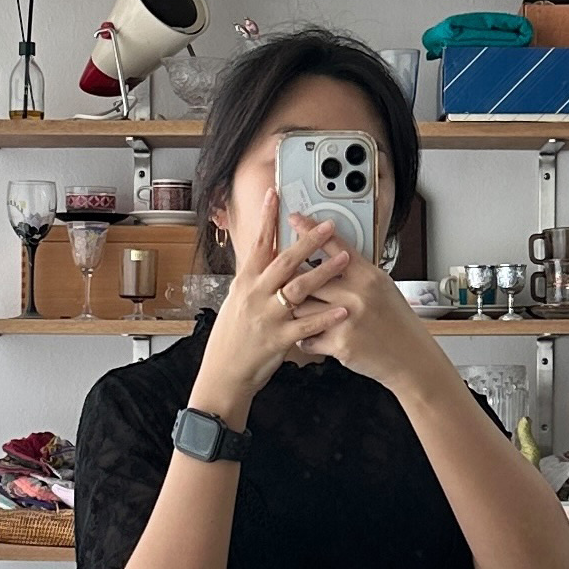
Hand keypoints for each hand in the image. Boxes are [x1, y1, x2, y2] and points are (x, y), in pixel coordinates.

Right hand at [193, 190, 348, 416]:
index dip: (266, 218)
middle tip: (329, 225)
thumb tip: (264, 256)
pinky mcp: (279, 339)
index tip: (275, 195)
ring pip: (299, 288)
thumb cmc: (232, 338)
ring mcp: (268, 317)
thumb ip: (254, 279)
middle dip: (309, 241)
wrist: (224, 373)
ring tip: (344, 259)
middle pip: (285, 261)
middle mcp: (256, 295)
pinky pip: (307, 326)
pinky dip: (326, 317)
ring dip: (324, 272)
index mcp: (245, 283)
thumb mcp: (237, 302)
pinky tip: (343, 309)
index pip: (258, 244)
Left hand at [288, 215, 441, 397]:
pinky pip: (308, 338)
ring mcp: (347, 319)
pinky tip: (308, 336)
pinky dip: (305, 338)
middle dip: (294, 280)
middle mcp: (357, 294)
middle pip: (309, 277)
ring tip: (296, 313)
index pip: (334, 245)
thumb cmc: (396, 321)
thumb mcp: (382, 287)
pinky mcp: (340, 344)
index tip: (294, 219)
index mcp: (367, 276)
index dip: (310, 230)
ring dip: (296, 312)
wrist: (410, 356)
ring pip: (303, 308)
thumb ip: (358, 272)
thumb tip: (334, 257)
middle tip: (284, 281)